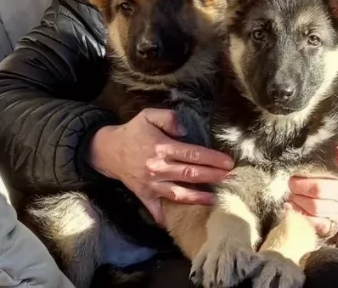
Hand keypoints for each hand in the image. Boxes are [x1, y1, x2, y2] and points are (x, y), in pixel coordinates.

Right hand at [90, 108, 233, 224]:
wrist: (107, 150)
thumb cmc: (132, 132)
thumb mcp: (148, 115)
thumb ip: (169, 118)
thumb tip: (185, 131)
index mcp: (162, 148)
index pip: (193, 154)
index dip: (212, 159)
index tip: (228, 162)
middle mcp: (158, 168)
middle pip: (191, 174)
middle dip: (213, 176)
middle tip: (231, 178)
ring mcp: (151, 184)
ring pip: (179, 194)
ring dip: (198, 197)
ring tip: (215, 198)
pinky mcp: (143, 195)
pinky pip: (155, 209)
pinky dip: (165, 217)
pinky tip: (178, 222)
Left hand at [287, 146, 337, 235]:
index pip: (320, 188)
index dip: (303, 185)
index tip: (293, 178)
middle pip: (315, 204)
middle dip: (298, 194)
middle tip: (290, 186)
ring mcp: (337, 217)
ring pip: (314, 215)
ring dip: (298, 205)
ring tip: (290, 197)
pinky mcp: (332, 226)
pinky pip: (317, 227)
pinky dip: (302, 218)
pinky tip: (291, 209)